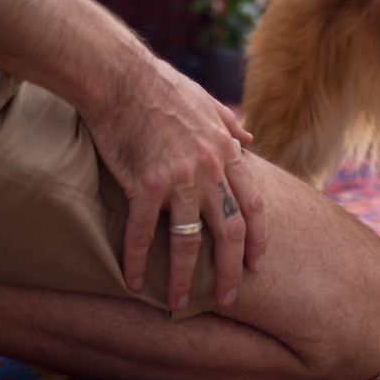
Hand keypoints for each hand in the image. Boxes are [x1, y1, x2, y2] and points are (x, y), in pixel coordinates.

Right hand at [81, 57, 263, 311]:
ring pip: (188, 240)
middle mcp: (210, 170)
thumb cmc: (163, 87)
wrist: (122, 78)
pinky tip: (133, 282)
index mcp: (227, 152)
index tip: (257, 261)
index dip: (258, 237)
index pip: (254, 204)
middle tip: (230, 298)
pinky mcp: (144, 184)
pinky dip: (136, 260)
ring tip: (179, 302)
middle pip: (230, 231)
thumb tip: (251, 136)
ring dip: (184, 277)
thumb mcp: (210, 103)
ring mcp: (179, 179)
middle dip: (231, 269)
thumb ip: (231, 124)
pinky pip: (141, 233)